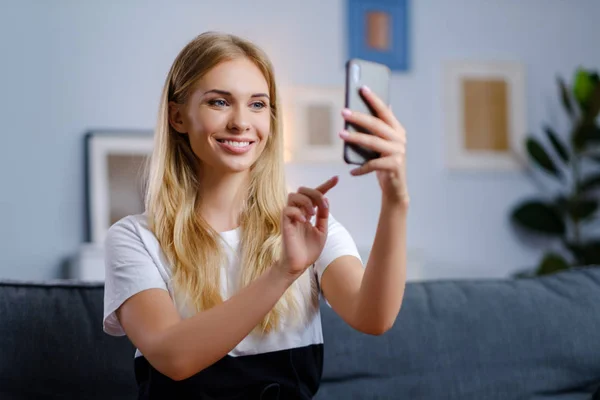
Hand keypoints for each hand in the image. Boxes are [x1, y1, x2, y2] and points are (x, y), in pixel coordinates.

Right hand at [279, 176, 338, 277]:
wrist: (299, 265)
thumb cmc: (308, 249)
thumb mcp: (322, 231)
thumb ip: (323, 216)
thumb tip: (326, 199)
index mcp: (307, 212)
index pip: (315, 194)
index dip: (326, 185)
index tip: (336, 179)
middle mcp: (298, 211)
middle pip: (302, 190)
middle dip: (315, 193)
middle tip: (323, 205)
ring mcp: (290, 217)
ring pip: (293, 195)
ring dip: (306, 201)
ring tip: (313, 215)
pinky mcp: (285, 224)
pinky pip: (288, 210)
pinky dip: (298, 213)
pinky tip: (305, 221)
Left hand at [339, 86, 408, 205]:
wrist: (396, 189)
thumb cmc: (384, 164)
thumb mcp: (382, 145)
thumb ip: (377, 129)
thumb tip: (363, 110)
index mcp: (397, 130)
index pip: (385, 111)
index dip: (374, 99)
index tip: (362, 88)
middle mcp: (400, 139)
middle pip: (376, 124)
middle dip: (359, 116)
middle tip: (343, 111)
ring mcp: (399, 152)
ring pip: (373, 142)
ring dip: (355, 137)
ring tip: (341, 134)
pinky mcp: (395, 166)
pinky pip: (373, 165)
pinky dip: (361, 169)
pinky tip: (351, 171)